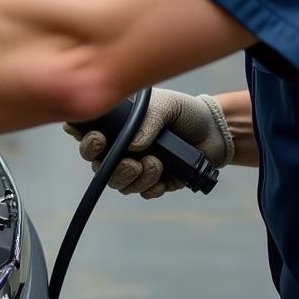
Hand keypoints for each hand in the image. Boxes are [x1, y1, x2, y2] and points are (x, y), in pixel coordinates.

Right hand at [63, 88, 234, 198]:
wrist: (214, 131)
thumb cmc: (184, 111)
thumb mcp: (164, 105)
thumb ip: (148, 121)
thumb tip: (133, 145)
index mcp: (118, 124)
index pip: (87, 132)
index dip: (84, 138)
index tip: (96, 137)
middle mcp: (122, 146)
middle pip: (98, 164)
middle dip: (108, 165)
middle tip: (128, 159)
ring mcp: (137, 166)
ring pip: (119, 182)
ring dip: (133, 176)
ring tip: (154, 163)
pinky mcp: (155, 183)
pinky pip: (143, 192)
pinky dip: (151, 185)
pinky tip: (163, 172)